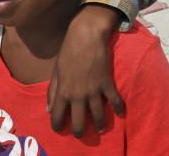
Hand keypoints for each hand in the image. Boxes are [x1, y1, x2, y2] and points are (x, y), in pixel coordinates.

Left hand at [48, 5, 123, 135]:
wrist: (86, 35)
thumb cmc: (68, 51)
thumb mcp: (56, 71)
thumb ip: (52, 91)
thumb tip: (48, 110)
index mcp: (62, 91)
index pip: (57, 116)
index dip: (57, 126)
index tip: (60, 129)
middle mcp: (77, 95)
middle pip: (78, 123)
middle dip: (79, 132)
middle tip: (81, 133)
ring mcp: (93, 90)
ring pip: (98, 116)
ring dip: (99, 125)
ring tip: (100, 129)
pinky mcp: (106, 83)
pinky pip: (114, 101)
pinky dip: (119, 108)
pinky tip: (120, 113)